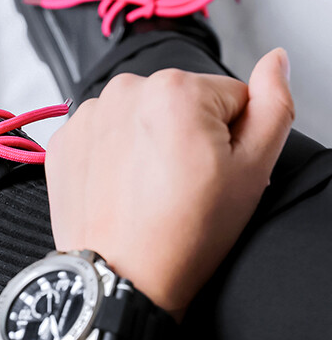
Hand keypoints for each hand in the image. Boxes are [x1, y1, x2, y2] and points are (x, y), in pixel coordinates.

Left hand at [45, 48, 293, 321]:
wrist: (121, 277)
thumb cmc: (183, 232)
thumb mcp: (253, 170)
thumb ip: (274, 105)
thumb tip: (276, 62)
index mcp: (175, 89)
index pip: (229, 96)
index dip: (232, 137)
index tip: (214, 170)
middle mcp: (124, 90)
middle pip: (181, 102)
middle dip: (188, 135)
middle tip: (183, 183)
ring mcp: (88, 114)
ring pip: (140, 117)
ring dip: (148, 142)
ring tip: (151, 189)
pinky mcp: (64, 139)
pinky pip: (103, 134)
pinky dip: (113, 155)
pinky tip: (121, 188)